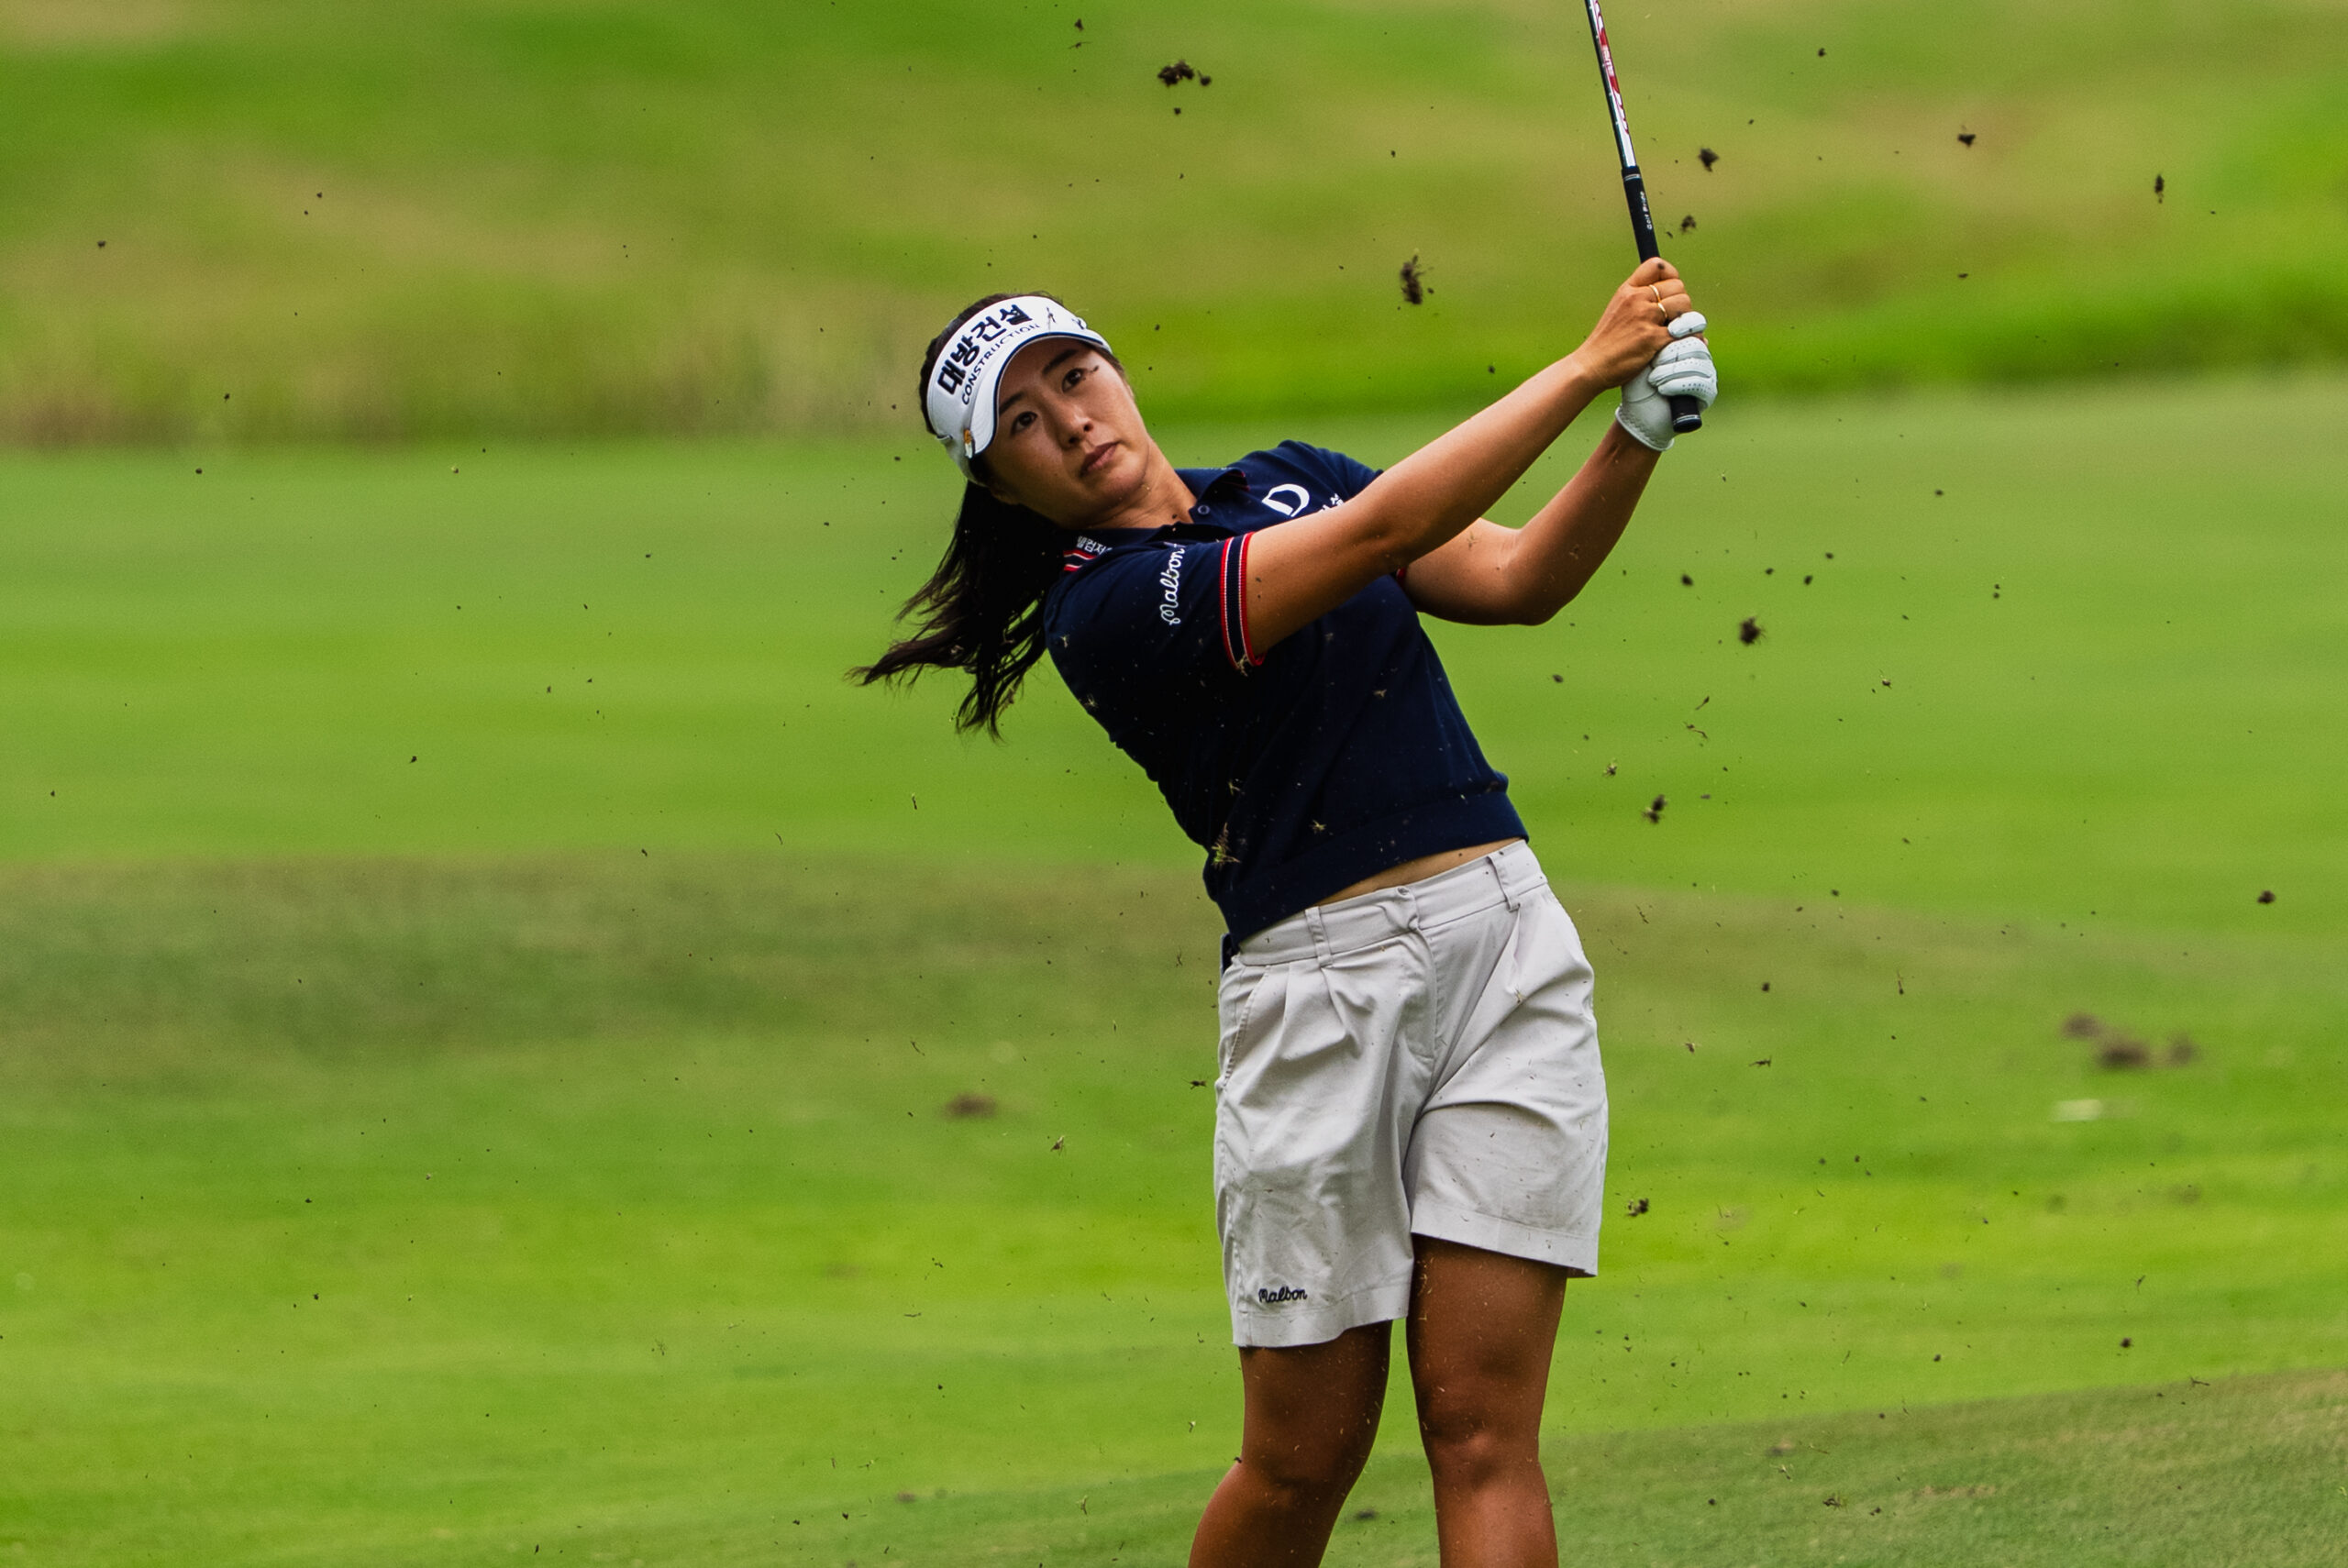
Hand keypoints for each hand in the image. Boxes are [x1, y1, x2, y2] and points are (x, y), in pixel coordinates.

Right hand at [1570, 259, 1696, 388]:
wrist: (1592, 366)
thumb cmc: (1607, 341)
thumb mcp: (1618, 308)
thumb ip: (1639, 299)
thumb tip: (1671, 296)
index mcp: (1628, 290)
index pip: (1657, 266)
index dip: (1671, 276)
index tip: (1669, 292)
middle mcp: (1637, 299)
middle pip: (1678, 286)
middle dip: (1679, 303)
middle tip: (1670, 319)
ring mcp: (1645, 318)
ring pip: (1684, 305)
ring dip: (1685, 319)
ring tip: (1673, 331)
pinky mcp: (1653, 338)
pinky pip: (1684, 331)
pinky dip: (1689, 338)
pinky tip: (1682, 343)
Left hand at [1615, 314, 1716, 450]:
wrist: (1635, 410)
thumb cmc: (1634, 378)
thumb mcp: (1640, 348)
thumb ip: (1650, 324)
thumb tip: (1659, 302)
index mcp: (1685, 338)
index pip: (1694, 321)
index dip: (1685, 322)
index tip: (1668, 329)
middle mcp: (1698, 352)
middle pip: (1697, 339)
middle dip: (1676, 348)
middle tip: (1658, 357)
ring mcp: (1705, 371)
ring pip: (1697, 358)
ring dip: (1671, 369)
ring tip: (1653, 377)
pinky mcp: (1707, 391)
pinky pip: (1698, 381)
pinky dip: (1676, 384)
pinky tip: (1661, 388)